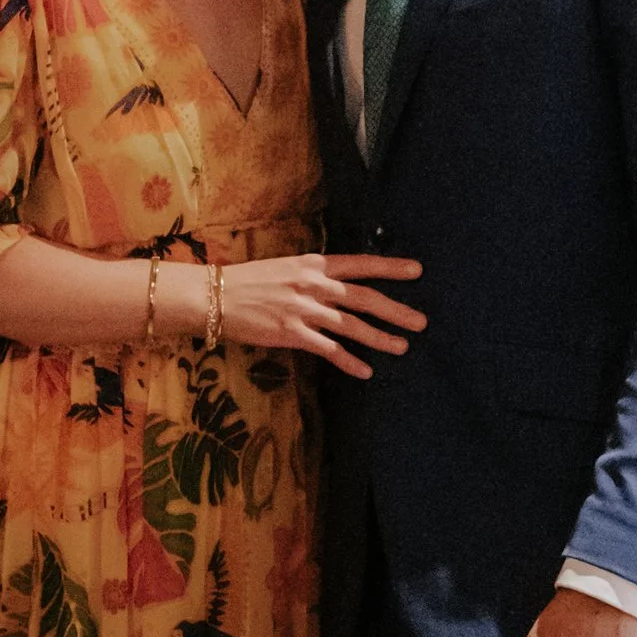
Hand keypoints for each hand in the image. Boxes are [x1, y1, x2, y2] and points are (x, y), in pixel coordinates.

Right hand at [216, 253, 424, 378]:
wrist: (214, 295)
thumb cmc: (248, 281)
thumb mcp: (286, 269)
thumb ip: (314, 277)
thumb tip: (338, 286)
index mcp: (313, 265)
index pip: (360, 264)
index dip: (389, 268)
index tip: (416, 271)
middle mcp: (313, 285)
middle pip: (364, 298)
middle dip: (396, 310)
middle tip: (421, 322)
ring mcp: (304, 310)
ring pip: (352, 326)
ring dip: (380, 338)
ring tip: (403, 347)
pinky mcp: (292, 334)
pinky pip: (329, 350)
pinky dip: (349, 362)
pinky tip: (365, 372)